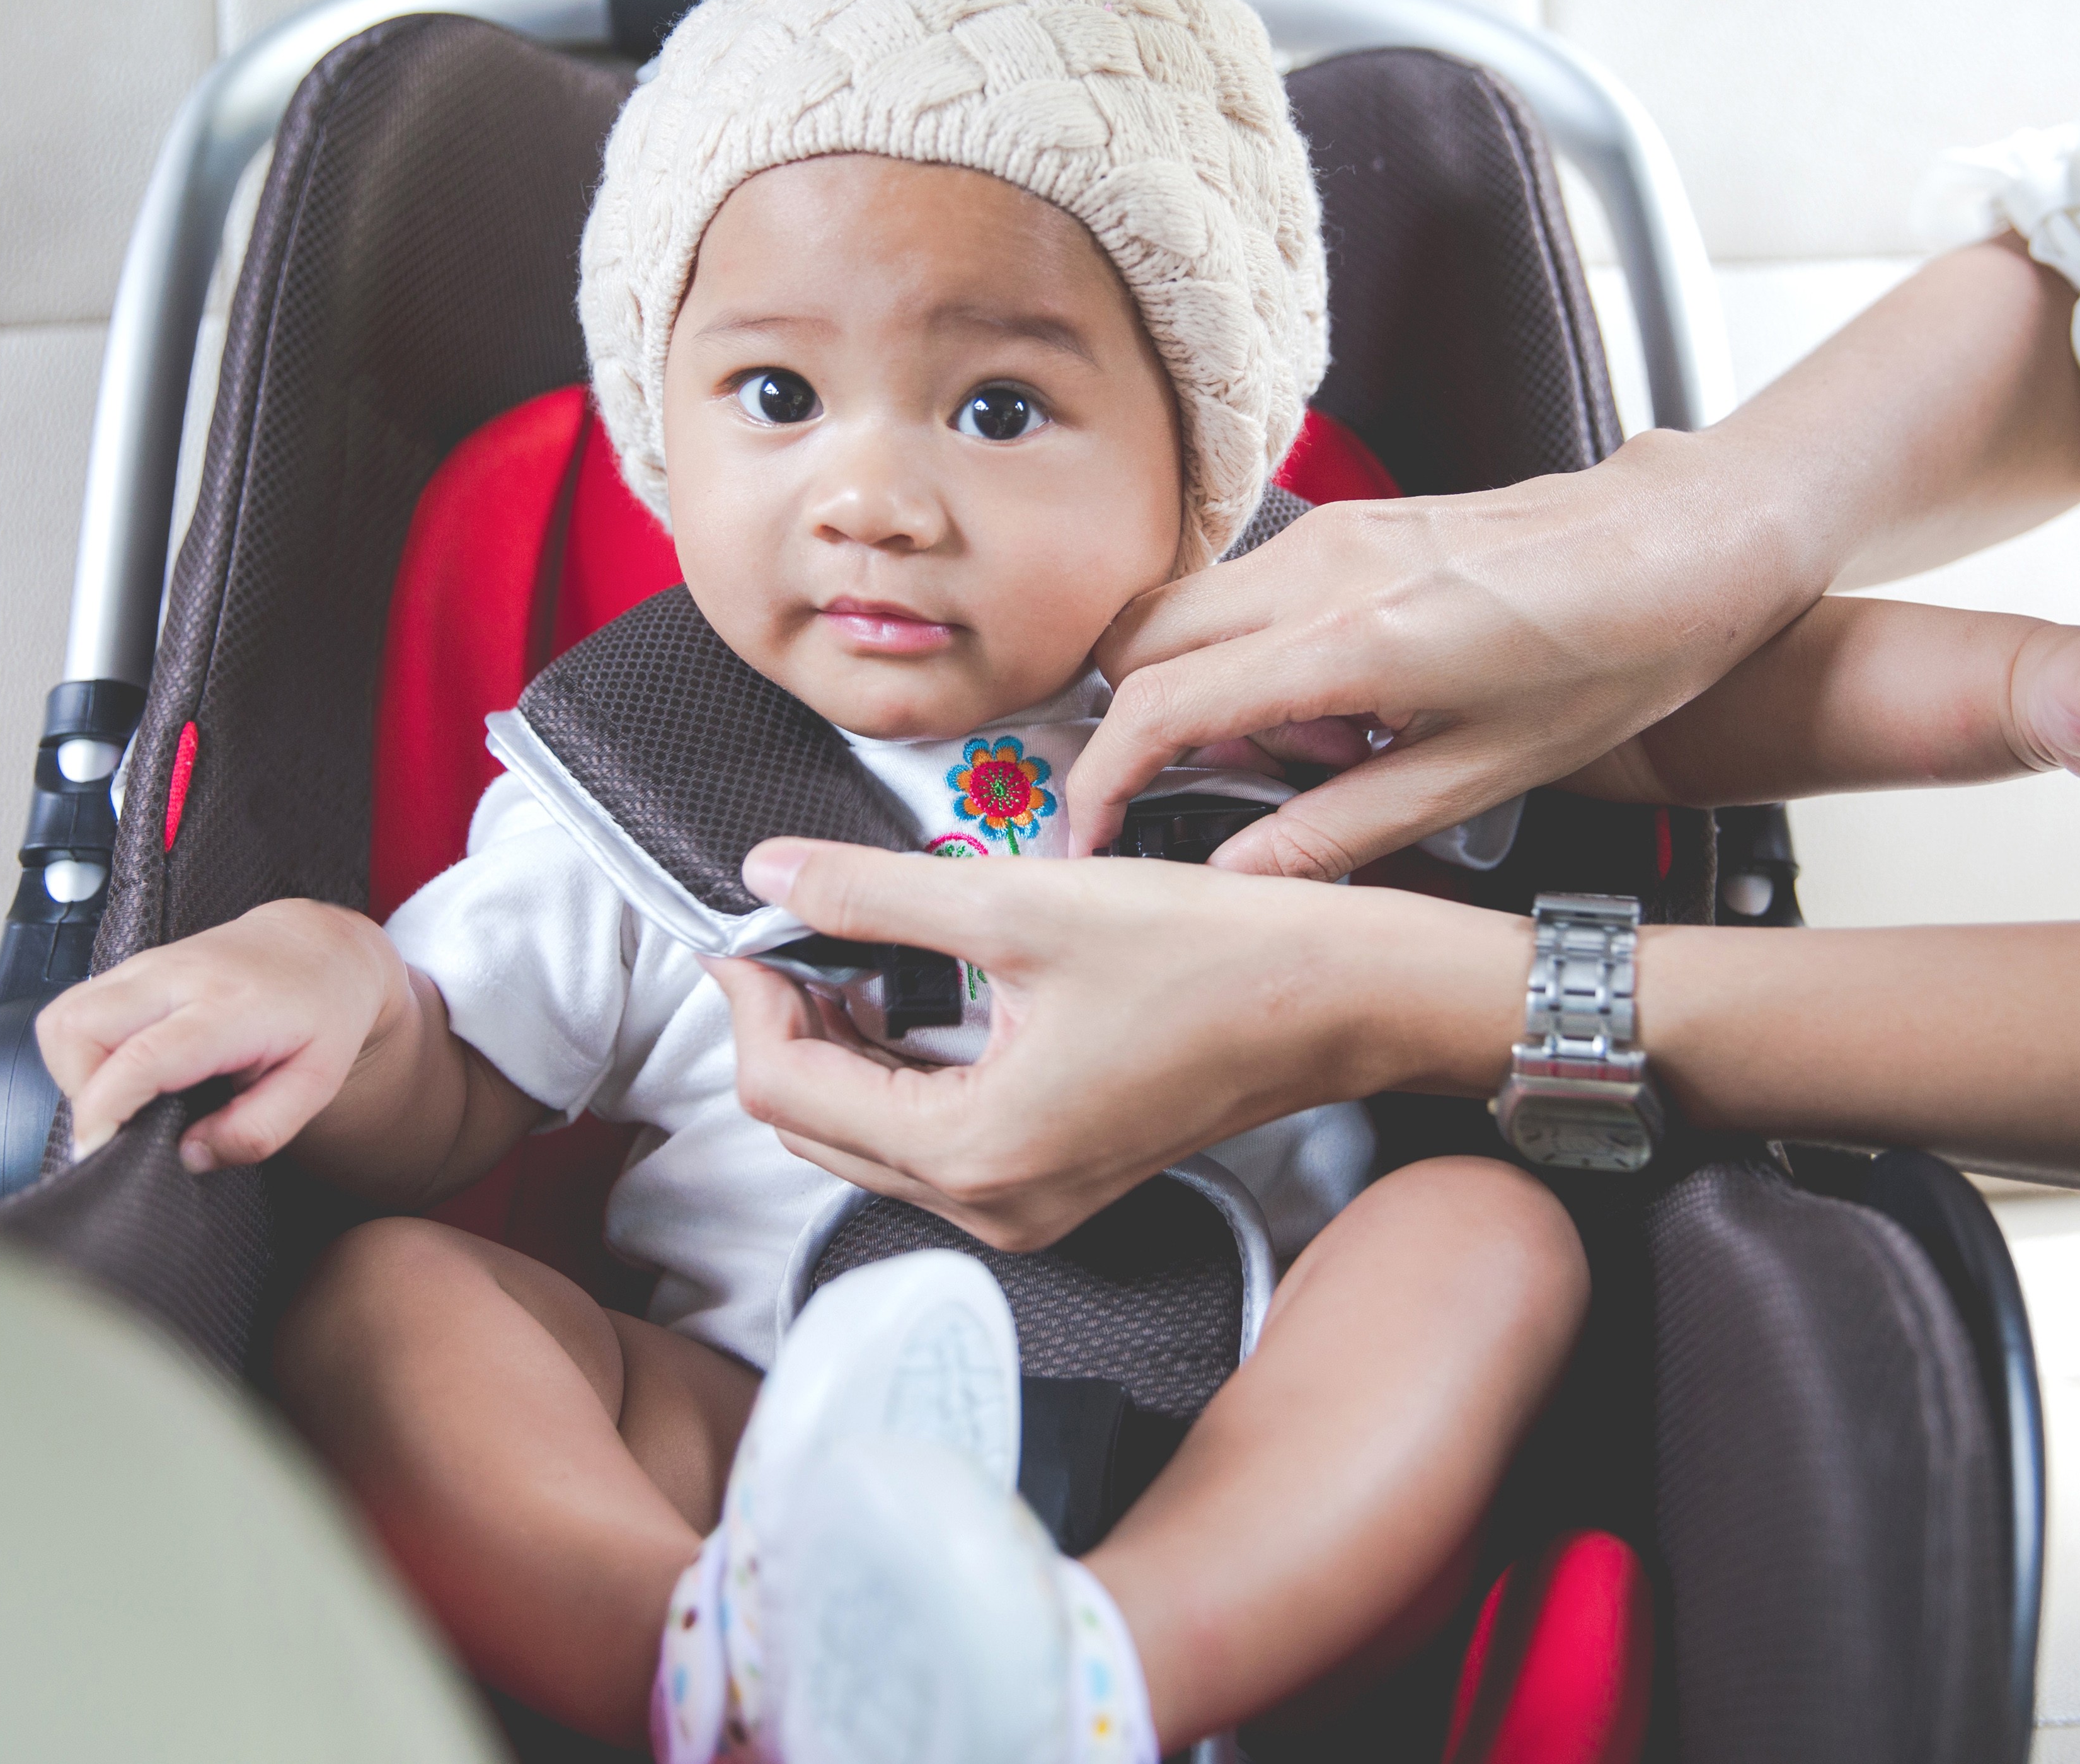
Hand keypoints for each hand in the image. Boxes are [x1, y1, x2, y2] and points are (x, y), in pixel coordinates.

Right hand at [35, 897, 427, 1170]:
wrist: (317, 944)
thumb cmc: (321, 1015)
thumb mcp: (315, 1084)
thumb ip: (258, 1130)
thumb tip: (190, 1156)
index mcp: (229, 1009)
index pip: (143, 1057)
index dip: (105, 1109)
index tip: (98, 1150)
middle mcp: (179, 977)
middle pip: (78, 1026)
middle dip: (78, 1090)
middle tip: (119, 1122)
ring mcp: (149, 964)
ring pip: (64, 1015)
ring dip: (72, 1069)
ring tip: (120, 1097)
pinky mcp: (132, 966)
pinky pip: (75, 1007)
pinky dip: (80, 1049)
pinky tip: (122, 1069)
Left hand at [710, 838, 1526, 1249]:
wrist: (1336, 998)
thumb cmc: (1206, 954)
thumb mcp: (1022, 902)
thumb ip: (877, 892)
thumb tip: (770, 873)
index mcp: (976, 1153)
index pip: (789, 1094)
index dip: (748, 1003)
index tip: (743, 927)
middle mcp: (993, 1207)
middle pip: (816, 1131)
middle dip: (783, 1030)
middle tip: (782, 933)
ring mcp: (1028, 1205)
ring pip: (869, 1140)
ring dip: (838, 1051)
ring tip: (841, 952)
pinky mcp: (1056, 1182)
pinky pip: (932, 1141)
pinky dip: (897, 1072)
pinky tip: (906, 996)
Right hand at [1070, 433, 1812, 879]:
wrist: (1692, 537)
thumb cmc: (1622, 650)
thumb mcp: (1488, 774)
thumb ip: (1344, 829)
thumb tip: (1241, 875)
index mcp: (1353, 641)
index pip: (1157, 707)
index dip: (1102, 782)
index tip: (1092, 833)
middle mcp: (1322, 568)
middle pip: (1135, 642)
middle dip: (1137, 730)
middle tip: (1207, 799)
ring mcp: (1335, 531)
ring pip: (1184, 610)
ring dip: (1202, 691)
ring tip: (1309, 753)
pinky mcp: (1355, 520)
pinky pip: (1248, 589)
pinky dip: (1251, 654)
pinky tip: (1341, 704)